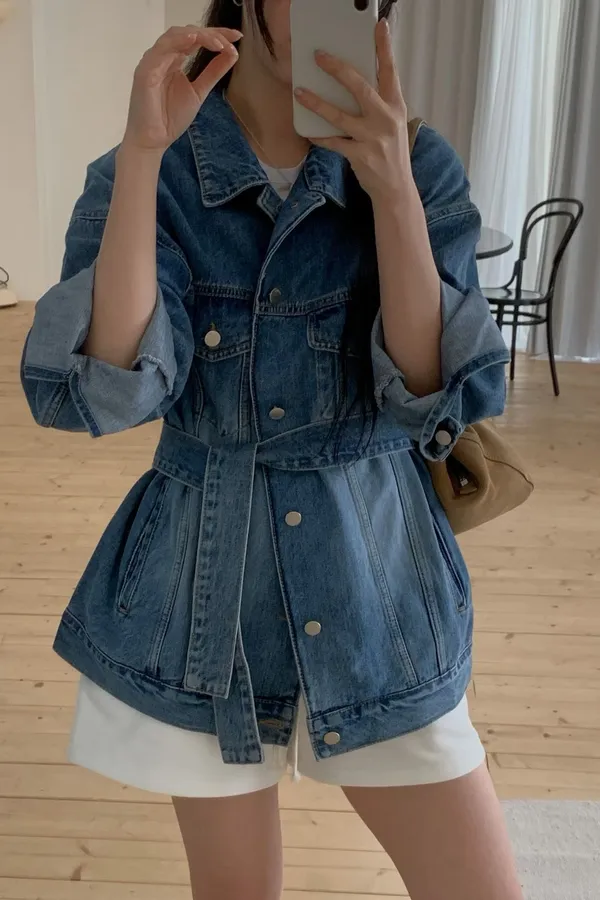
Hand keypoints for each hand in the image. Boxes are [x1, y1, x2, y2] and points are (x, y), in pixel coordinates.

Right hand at [123, 25, 241, 153]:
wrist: (154, 140)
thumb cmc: (171, 118)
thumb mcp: (199, 91)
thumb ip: (213, 72)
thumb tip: (233, 53)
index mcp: (173, 60)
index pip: (194, 38)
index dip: (216, 34)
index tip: (236, 36)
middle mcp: (162, 56)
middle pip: (187, 33)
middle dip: (211, 32)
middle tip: (231, 39)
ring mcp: (152, 62)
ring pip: (175, 36)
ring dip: (199, 36)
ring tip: (219, 43)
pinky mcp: (146, 71)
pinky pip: (161, 50)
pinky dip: (178, 42)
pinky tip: (194, 41)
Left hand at [294, 20, 410, 204]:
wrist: (396, 188)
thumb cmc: (391, 153)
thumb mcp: (392, 124)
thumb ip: (378, 104)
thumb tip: (352, 84)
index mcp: (395, 106)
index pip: (390, 71)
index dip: (384, 48)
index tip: (379, 26)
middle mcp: (386, 119)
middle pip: (360, 87)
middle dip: (338, 69)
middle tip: (319, 56)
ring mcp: (373, 138)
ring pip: (339, 116)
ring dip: (317, 103)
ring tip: (300, 92)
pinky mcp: (360, 156)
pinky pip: (333, 142)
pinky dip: (319, 136)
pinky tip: (307, 129)